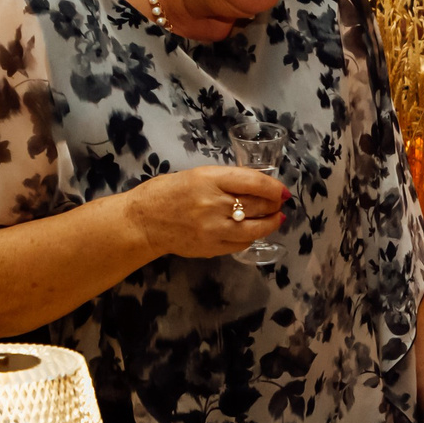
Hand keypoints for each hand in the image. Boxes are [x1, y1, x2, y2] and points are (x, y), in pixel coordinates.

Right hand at [124, 165, 286, 260]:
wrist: (142, 221)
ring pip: (255, 229)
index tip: (282, 191)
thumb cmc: (167, 192)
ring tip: (275, 219)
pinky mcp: (211, 247)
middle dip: (274, 205)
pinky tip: (252, 232)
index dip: (274, 187)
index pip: (254, 182)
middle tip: (278, 204)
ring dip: (271, 224)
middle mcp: (213, 203)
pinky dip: (251, 238)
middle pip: (258, 205)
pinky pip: (241, 244)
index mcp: (209, 179)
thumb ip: (225, 180)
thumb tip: (257, 185)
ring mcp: (213, 228)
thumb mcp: (196, 175)